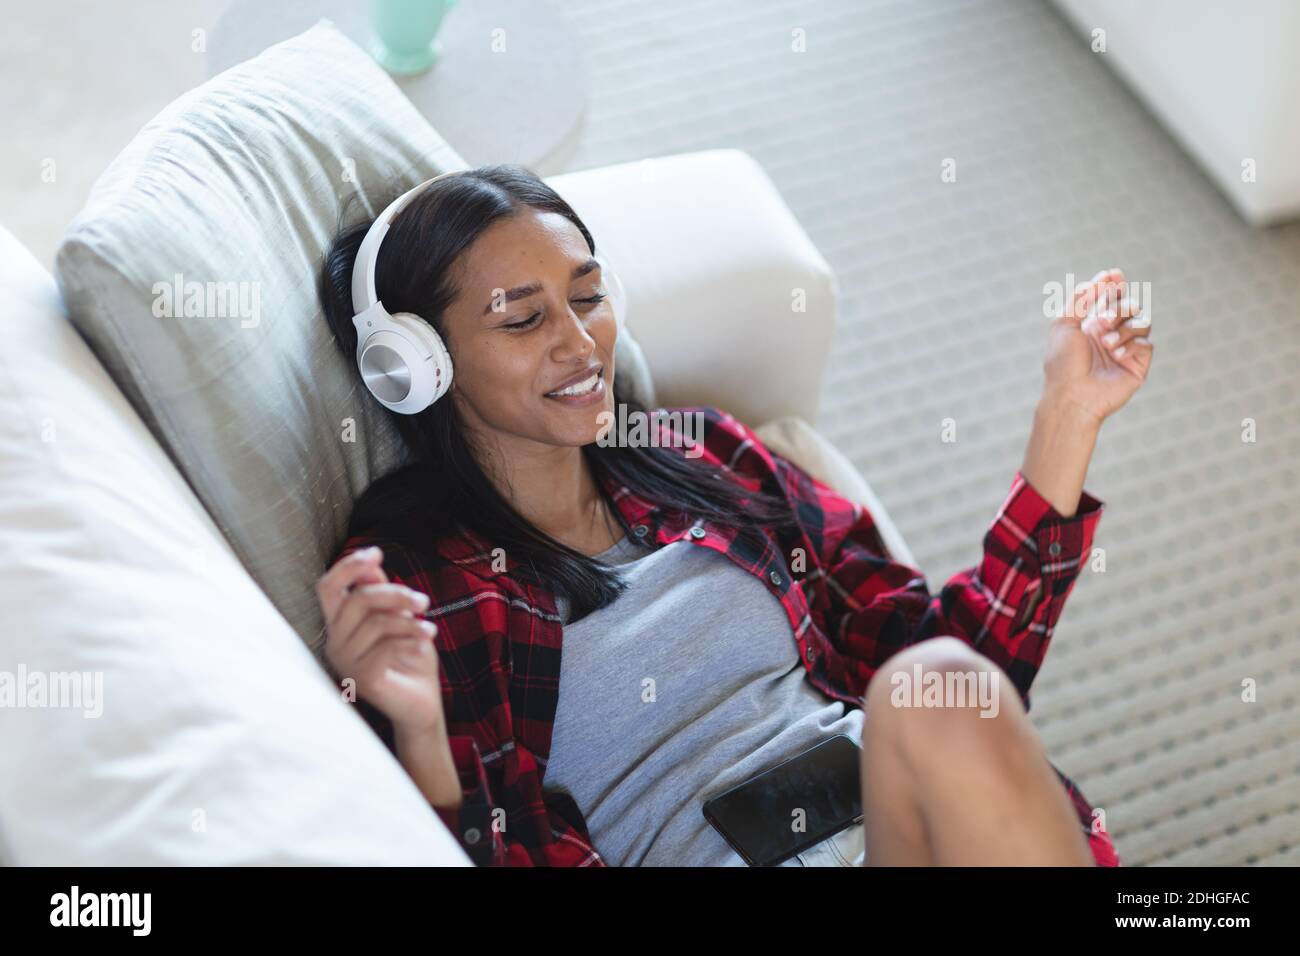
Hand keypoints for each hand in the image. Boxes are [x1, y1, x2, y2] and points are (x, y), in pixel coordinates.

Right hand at [317, 547, 445, 733]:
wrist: (422, 701)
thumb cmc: (410, 656)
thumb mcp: (400, 617)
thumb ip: (383, 594)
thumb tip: (371, 567)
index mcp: (339, 624)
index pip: (327, 588)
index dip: (348, 566)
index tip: (377, 553)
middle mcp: (335, 642)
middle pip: (357, 601)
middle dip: (395, 594)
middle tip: (424, 602)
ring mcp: (345, 664)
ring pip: (376, 623)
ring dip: (409, 622)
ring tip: (429, 629)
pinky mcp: (362, 679)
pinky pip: (386, 647)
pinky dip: (411, 639)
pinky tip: (424, 643)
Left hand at [1041, 268, 1154, 426]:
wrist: (1071, 396)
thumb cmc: (1062, 364)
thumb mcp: (1063, 326)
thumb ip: (1080, 301)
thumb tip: (1097, 280)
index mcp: (1093, 324)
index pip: (1111, 298)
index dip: (1114, 284)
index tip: (1114, 273)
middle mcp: (1111, 334)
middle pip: (1130, 305)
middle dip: (1118, 307)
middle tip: (1102, 320)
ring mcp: (1126, 349)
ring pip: (1142, 321)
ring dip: (1123, 328)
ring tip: (1105, 343)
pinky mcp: (1137, 364)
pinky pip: (1145, 343)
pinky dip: (1130, 344)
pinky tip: (1114, 354)